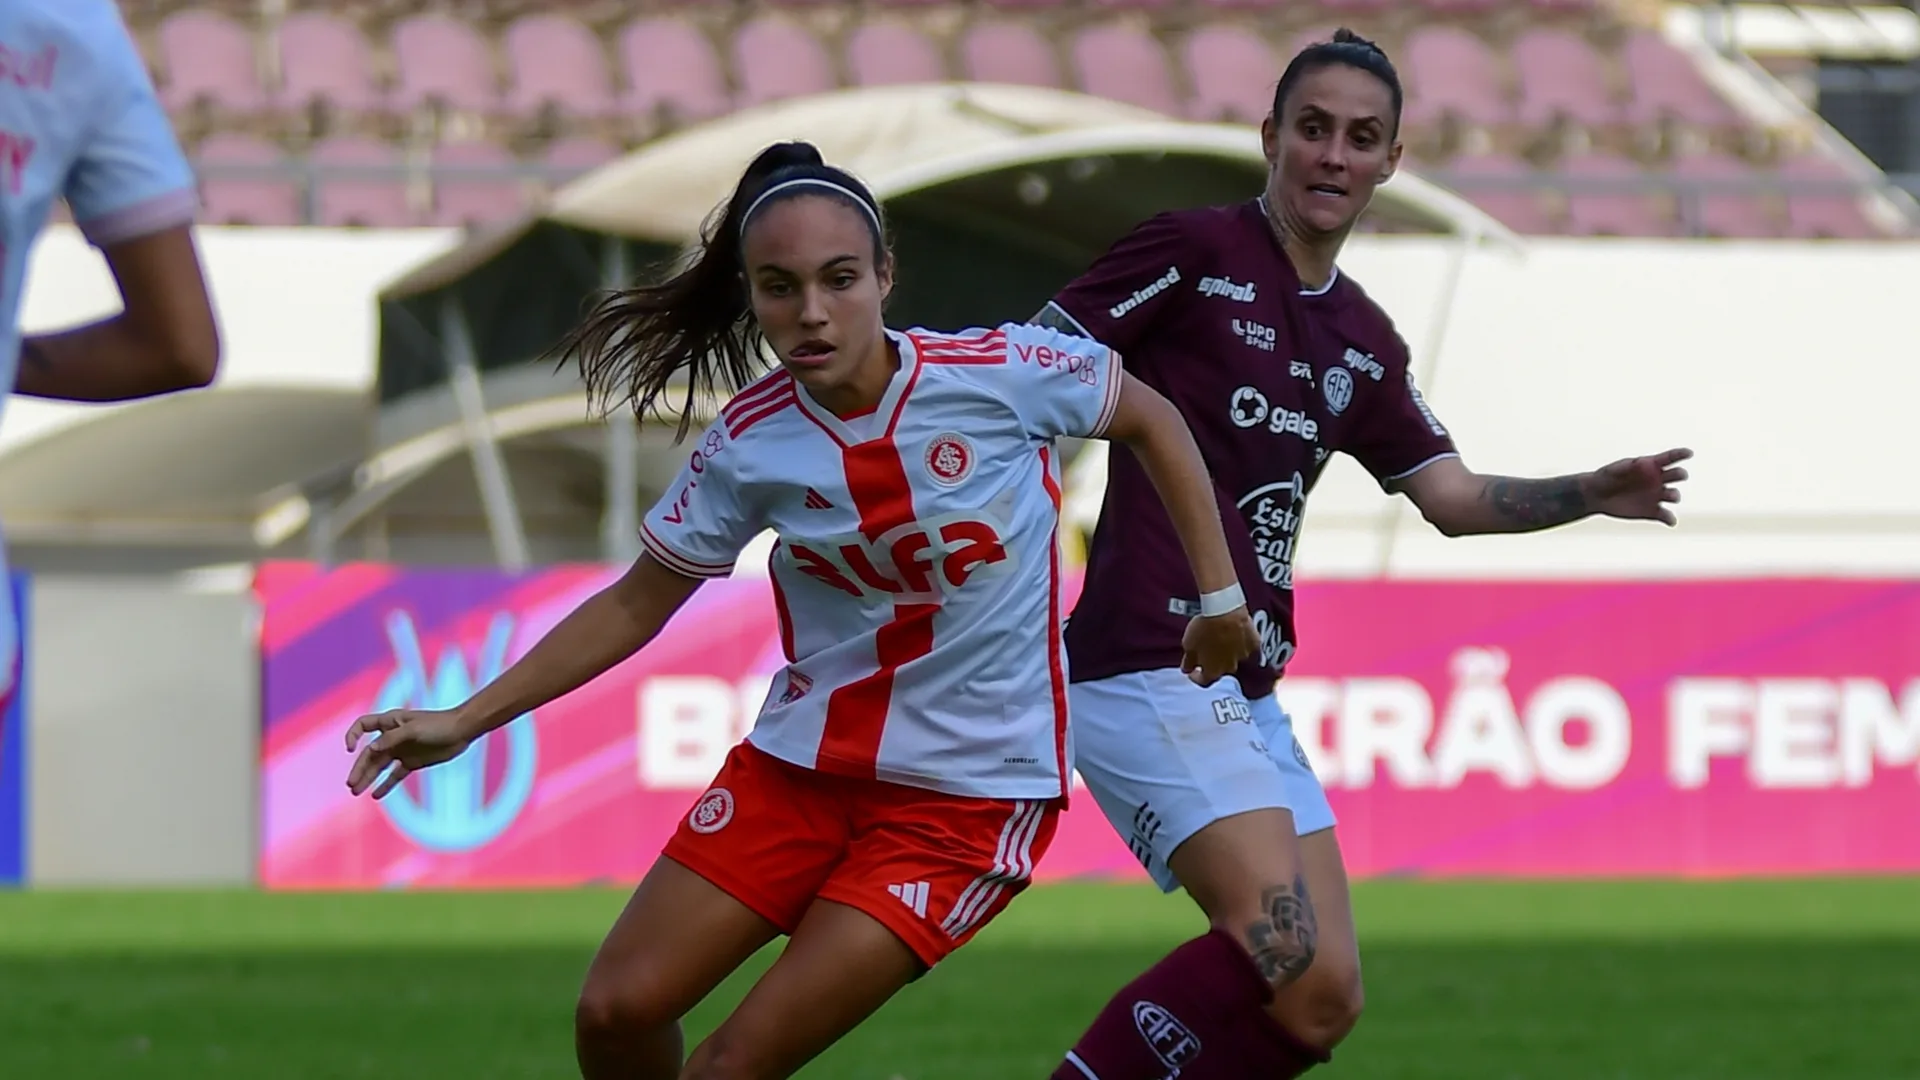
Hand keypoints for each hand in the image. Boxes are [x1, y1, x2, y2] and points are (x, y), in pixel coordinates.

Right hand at [344, 708, 471, 798]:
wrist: (462, 730)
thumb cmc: (438, 724)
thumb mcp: (413, 729)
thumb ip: (392, 739)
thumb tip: (370, 750)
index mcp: (390, 722)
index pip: (362, 725)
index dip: (353, 735)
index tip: (350, 749)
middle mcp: (392, 737)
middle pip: (369, 753)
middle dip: (359, 768)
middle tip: (351, 785)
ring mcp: (402, 750)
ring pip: (379, 766)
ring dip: (368, 778)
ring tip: (356, 792)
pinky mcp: (412, 762)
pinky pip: (395, 775)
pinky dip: (386, 785)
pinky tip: (376, 795)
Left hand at [1181, 608, 1260, 686]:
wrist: (1225, 610)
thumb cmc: (1204, 628)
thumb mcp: (1188, 645)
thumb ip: (1188, 661)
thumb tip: (1187, 670)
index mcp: (1213, 672)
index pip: (1204, 681)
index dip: (1197, 677)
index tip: (1192, 671)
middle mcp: (1230, 668)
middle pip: (1220, 670)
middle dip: (1213, 664)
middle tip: (1207, 651)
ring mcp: (1244, 657)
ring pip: (1234, 658)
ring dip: (1228, 653)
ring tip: (1221, 639)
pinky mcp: (1255, 644)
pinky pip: (1247, 647)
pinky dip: (1241, 644)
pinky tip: (1235, 634)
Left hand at [1585, 447, 1691, 525]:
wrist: (1597, 496)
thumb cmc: (1605, 478)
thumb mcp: (1614, 469)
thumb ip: (1627, 466)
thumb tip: (1641, 462)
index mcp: (1651, 465)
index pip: (1671, 458)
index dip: (1681, 454)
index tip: (1689, 453)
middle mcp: (1658, 480)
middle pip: (1678, 475)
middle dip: (1680, 475)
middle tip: (1678, 475)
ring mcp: (1656, 496)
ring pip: (1674, 495)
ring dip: (1675, 495)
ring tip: (1670, 496)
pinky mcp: (1652, 511)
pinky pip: (1666, 516)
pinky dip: (1670, 519)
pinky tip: (1670, 520)